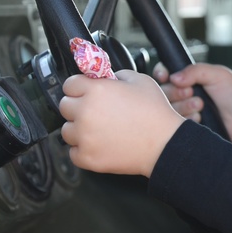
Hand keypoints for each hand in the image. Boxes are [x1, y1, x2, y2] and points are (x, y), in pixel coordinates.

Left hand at [60, 71, 184, 176]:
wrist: (166, 144)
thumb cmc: (156, 113)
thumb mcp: (141, 81)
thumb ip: (117, 75)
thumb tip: (105, 78)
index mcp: (96, 90)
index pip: (70, 84)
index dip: (81, 87)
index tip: (87, 92)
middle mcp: (85, 112)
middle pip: (64, 106)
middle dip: (78, 107)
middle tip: (97, 112)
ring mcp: (84, 136)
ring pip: (67, 130)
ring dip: (80, 129)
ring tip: (102, 131)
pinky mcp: (86, 157)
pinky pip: (73, 152)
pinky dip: (85, 149)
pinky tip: (102, 144)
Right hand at [153, 63, 231, 152]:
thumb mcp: (218, 75)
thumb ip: (194, 70)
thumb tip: (172, 76)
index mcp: (191, 79)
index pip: (166, 73)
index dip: (162, 74)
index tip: (165, 76)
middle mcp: (185, 95)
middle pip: (163, 91)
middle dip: (176, 91)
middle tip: (192, 93)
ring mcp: (184, 112)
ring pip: (167, 108)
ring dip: (183, 106)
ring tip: (201, 106)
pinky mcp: (185, 128)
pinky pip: (173, 124)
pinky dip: (186, 119)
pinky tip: (200, 119)